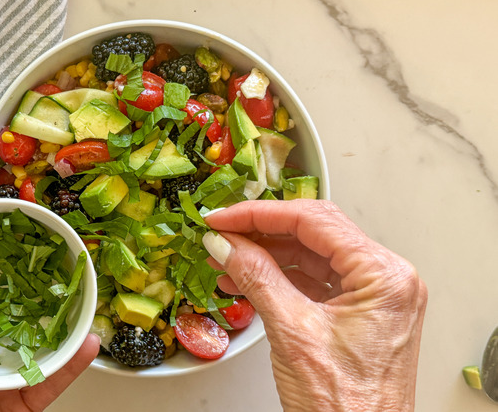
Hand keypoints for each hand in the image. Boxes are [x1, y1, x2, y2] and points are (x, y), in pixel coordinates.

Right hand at [203, 200, 426, 411]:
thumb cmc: (347, 407)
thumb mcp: (292, 332)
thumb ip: (257, 277)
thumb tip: (226, 244)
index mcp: (384, 277)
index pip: (315, 221)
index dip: (261, 214)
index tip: (224, 217)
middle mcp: (386, 281)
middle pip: (314, 234)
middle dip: (262, 232)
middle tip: (221, 232)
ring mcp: (373, 298)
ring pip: (310, 256)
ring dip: (265, 256)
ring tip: (225, 260)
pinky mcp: (358, 314)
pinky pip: (313, 281)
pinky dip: (278, 279)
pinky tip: (245, 279)